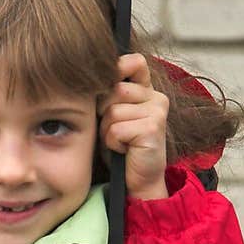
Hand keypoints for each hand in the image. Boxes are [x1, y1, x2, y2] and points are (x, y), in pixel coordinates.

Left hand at [99, 52, 168, 200]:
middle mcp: (156, 97)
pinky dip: (113, 142)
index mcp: (147, 90)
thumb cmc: (122, 148)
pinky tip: (123, 150)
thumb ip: (108, 94)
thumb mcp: (113, 115)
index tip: (107, 85)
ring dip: (107, 130)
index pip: (134, 62)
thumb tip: (86, 74)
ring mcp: (157, 111)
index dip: (117, 67)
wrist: (139, 181)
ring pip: (113, 110)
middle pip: (115, 89)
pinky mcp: (153, 128)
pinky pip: (116, 129)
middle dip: (104, 112)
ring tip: (119, 142)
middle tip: (113, 130)